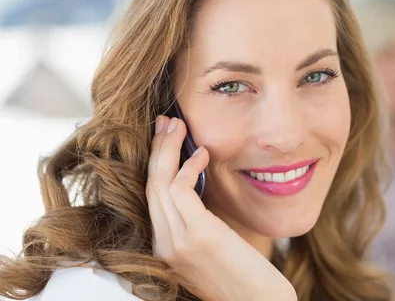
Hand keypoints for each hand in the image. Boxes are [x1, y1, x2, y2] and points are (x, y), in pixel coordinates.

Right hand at [146, 115, 296, 300]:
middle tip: (167, 121)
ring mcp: (177, 243)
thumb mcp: (211, 244)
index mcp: (164, 247)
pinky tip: (202, 155)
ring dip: (169, 149)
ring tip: (180, 126)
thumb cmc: (242, 275)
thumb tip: (197, 183)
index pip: (151, 195)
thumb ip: (197, 219)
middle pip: (150, 185)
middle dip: (158, 148)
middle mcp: (164, 246)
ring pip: (160, 184)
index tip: (163, 136)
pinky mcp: (197, 238)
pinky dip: (188, 167)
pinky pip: (180, 191)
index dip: (155, 162)